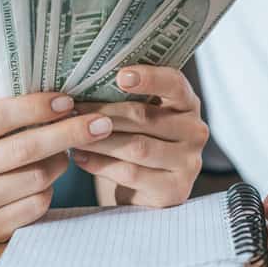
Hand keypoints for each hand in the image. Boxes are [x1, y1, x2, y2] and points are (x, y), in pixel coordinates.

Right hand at [0, 93, 113, 241]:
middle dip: (69, 133)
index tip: (68, 101)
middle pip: (25, 149)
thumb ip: (9, 115)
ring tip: (63, 155)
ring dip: (60, 162)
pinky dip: (49, 190)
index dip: (36, 107)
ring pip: (38, 177)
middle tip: (100, 124)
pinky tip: (45, 183)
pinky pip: (38, 204)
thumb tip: (64, 97)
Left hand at [72, 66, 207, 206]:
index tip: (120, 76)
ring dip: (98, 140)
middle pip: (146, 117)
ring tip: (71, 135)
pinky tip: (80, 158)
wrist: (144, 190)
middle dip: (104, 113)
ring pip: (137, 147)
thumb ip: (126, 98)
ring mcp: (188, 163)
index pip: (175, 84)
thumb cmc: (136, 141)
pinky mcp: (174, 190)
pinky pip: (131, 173)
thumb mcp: (138, 116)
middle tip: (73, 110)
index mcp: (188, 104)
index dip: (150, 78)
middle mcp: (195, 132)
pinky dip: (100, 164)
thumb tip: (85, 81)